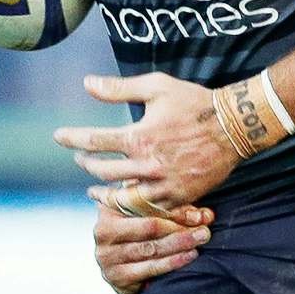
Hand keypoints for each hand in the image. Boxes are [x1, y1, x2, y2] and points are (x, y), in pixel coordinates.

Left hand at [54, 72, 240, 209]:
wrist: (234, 128)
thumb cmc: (194, 102)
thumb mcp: (157, 87)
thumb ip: (119, 88)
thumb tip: (87, 83)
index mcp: (139, 136)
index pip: (94, 141)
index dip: (72, 138)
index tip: (59, 137)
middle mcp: (147, 164)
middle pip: (102, 173)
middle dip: (86, 166)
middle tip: (80, 161)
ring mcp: (163, 184)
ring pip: (121, 199)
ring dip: (103, 195)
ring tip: (94, 192)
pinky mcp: (179, 198)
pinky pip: (148, 210)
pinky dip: (132, 207)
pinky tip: (125, 201)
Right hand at [94, 203, 212, 293]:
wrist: (132, 276)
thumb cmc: (146, 236)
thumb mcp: (156, 216)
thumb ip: (176, 210)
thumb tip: (205, 215)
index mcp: (108, 206)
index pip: (145, 204)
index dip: (173, 208)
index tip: (198, 212)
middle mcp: (102, 230)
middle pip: (149, 226)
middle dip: (180, 227)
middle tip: (204, 228)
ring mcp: (106, 255)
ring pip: (151, 247)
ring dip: (180, 243)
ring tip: (201, 238)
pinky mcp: (114, 276)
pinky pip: (149, 267)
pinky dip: (172, 262)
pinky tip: (190, 256)